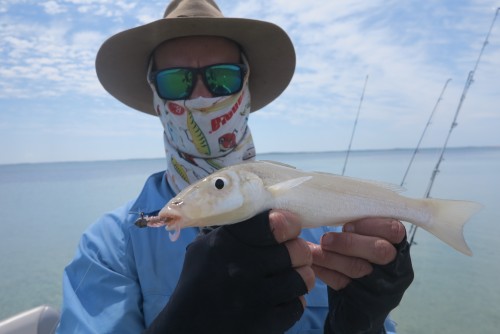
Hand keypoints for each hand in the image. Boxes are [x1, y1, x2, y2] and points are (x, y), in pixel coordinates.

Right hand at [145, 210, 313, 333]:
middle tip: (291, 255)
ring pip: (303, 277)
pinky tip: (280, 299)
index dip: (289, 224)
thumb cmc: (199, 282)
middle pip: (297, 250)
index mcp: (227, 242)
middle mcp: (241, 267)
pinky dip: (292, 301)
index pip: (276, 223)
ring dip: (299, 276)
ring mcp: (254, 297)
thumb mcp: (205, 247)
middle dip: (298, 252)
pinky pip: (297, 305)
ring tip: (290, 277)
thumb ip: (235, 229)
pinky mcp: (264, 323)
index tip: (288, 228)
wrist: (186, 328)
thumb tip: (272, 213)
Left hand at [312, 218, 413, 333]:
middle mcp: (397, 266)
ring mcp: (384, 286)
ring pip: (358, 268)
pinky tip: (312, 265)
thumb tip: (326, 204)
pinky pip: (343, 284)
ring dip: (330, 257)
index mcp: (399, 245)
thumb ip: (358, 228)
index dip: (370, 225)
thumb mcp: (367, 240)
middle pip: (379, 250)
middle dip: (348, 242)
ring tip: (312, 252)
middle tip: (325, 240)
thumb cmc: (362, 258)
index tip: (347, 226)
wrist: (362, 304)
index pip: (394, 230)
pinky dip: (325, 272)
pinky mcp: (366, 302)